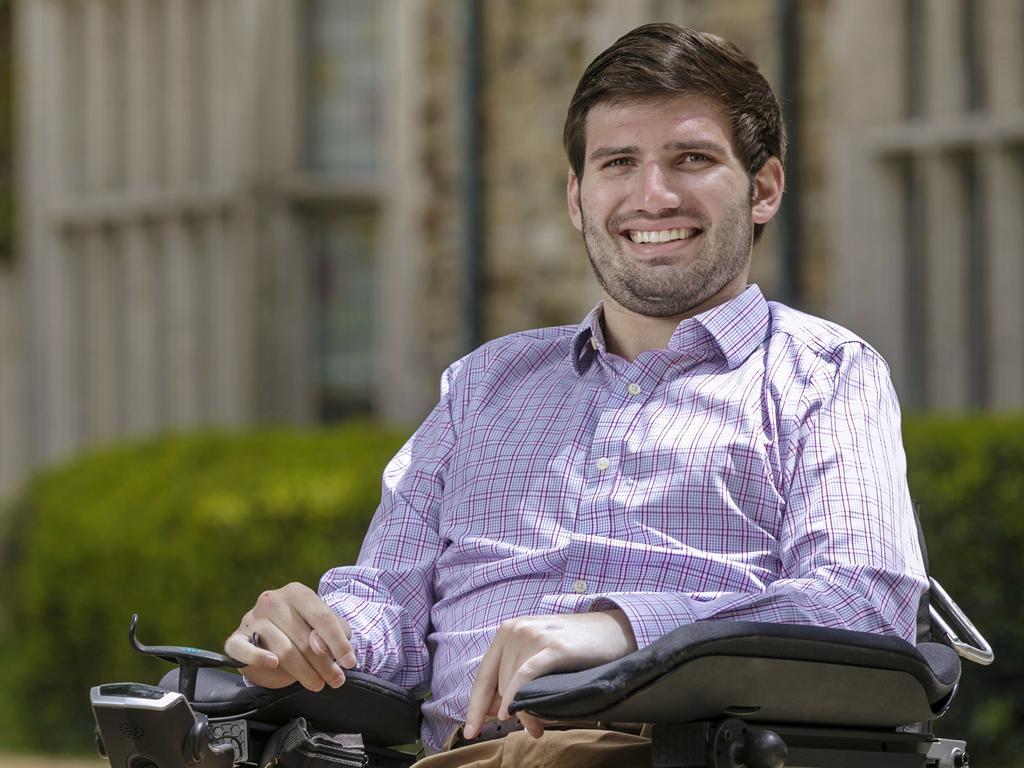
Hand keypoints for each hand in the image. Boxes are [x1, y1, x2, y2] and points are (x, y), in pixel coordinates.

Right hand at [224, 582, 356, 691]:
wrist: (274, 635)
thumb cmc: (305, 630)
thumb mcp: (327, 626)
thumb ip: (335, 631)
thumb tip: (319, 646)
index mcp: (296, 593)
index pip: (322, 617)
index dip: (339, 643)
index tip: (350, 662)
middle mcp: (272, 601)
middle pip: (304, 638)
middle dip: (324, 664)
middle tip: (335, 680)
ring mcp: (252, 619)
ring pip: (283, 651)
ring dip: (303, 672)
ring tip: (316, 683)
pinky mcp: (236, 638)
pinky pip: (244, 650)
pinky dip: (258, 658)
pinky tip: (273, 664)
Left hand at [463, 610, 636, 739]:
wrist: (614, 630)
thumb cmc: (576, 647)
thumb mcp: (539, 654)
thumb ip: (515, 674)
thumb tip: (495, 710)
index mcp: (508, 631)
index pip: (483, 676)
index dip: (475, 707)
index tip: (470, 732)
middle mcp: (516, 630)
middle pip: (497, 684)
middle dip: (506, 714)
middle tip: (529, 731)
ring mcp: (534, 636)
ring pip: (512, 684)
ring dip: (522, 713)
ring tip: (537, 728)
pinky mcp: (553, 647)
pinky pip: (525, 676)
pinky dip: (516, 697)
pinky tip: (516, 713)